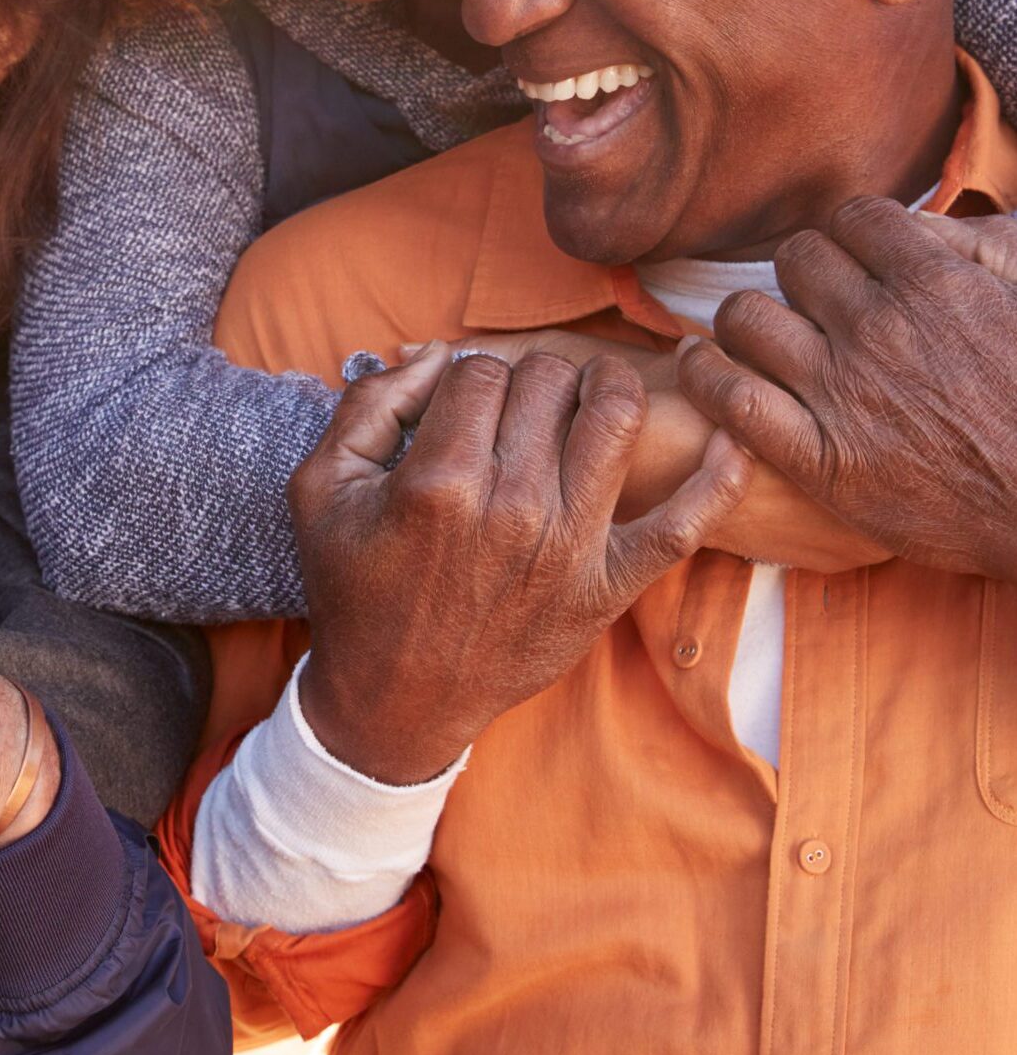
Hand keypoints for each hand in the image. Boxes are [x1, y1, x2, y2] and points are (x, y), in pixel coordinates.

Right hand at [292, 342, 749, 784]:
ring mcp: (568, 548)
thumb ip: (369, 404)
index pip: (480, 371)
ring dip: (609, 385)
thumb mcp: (321, 489)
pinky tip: (733, 436)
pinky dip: (717, 476)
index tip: (457, 401)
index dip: (466, 372)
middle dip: (530, 376)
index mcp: (438, 482)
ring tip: (592, 390)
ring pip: (615, 418)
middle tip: (515, 403)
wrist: (395, 700)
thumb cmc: (355, 589)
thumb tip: (436, 354)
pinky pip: (684, 523)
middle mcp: (511, 508)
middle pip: (548, 382)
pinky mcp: (607, 587)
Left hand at [675, 197, 1016, 578]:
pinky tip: (703, 365)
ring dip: (747, 320)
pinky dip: (704, 374)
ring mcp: (844, 394)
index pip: (853, 218)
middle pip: (795, 261)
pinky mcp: (820, 459)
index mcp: (938, 285)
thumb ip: (977, 251)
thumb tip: (915, 226)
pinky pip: (730, 397)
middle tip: (812, 306)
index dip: (849, 237)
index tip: (854, 264)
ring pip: (745, 317)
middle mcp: (881, 330)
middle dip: (801, 276)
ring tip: (758, 337)